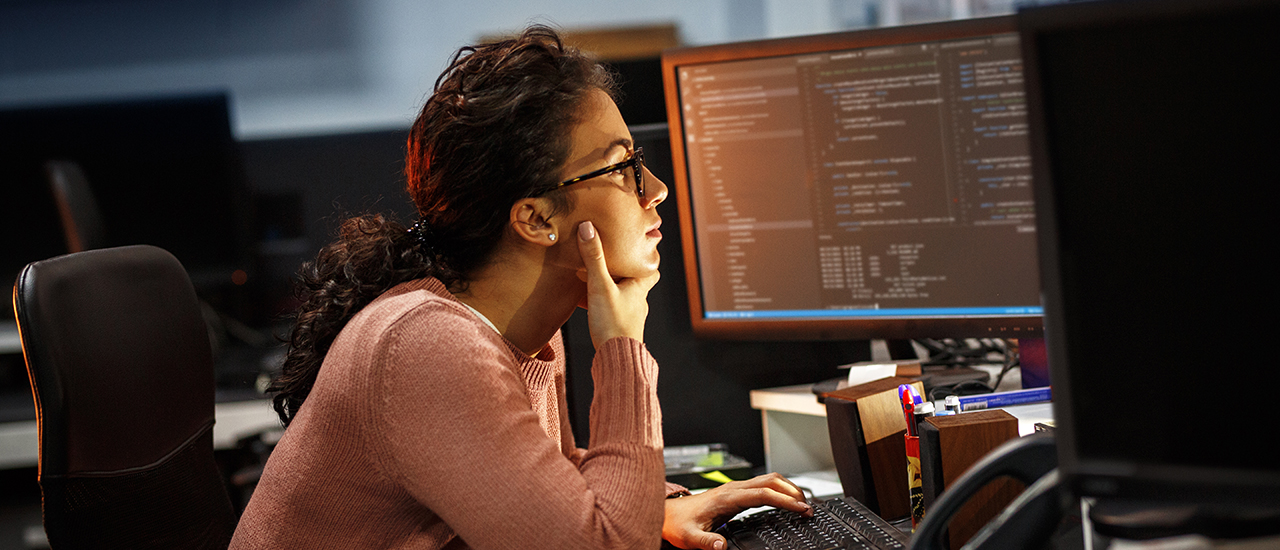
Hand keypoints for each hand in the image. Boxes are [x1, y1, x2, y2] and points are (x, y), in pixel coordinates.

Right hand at [575, 221, 658, 348]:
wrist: (615, 359)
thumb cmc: (613, 323)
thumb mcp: (600, 286)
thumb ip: (593, 258)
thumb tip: (588, 228)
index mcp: (639, 288)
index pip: (651, 270)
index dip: (645, 259)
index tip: (635, 249)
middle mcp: (638, 302)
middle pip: (634, 282)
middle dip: (622, 273)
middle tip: (608, 263)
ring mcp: (630, 317)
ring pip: (621, 297)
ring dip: (609, 289)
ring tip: (591, 280)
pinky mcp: (618, 329)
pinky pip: (611, 311)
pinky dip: (601, 305)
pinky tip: (586, 305)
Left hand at [662, 473, 812, 549]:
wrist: (669, 515)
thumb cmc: (679, 525)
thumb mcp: (690, 537)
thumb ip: (706, 542)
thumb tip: (721, 546)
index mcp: (727, 497)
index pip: (764, 493)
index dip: (785, 500)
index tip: (801, 509)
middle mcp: (734, 489)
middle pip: (771, 481)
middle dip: (793, 491)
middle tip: (808, 508)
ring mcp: (735, 489)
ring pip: (768, 480)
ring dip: (787, 488)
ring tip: (802, 504)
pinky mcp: (736, 493)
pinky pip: (762, 486)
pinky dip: (778, 490)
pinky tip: (784, 501)